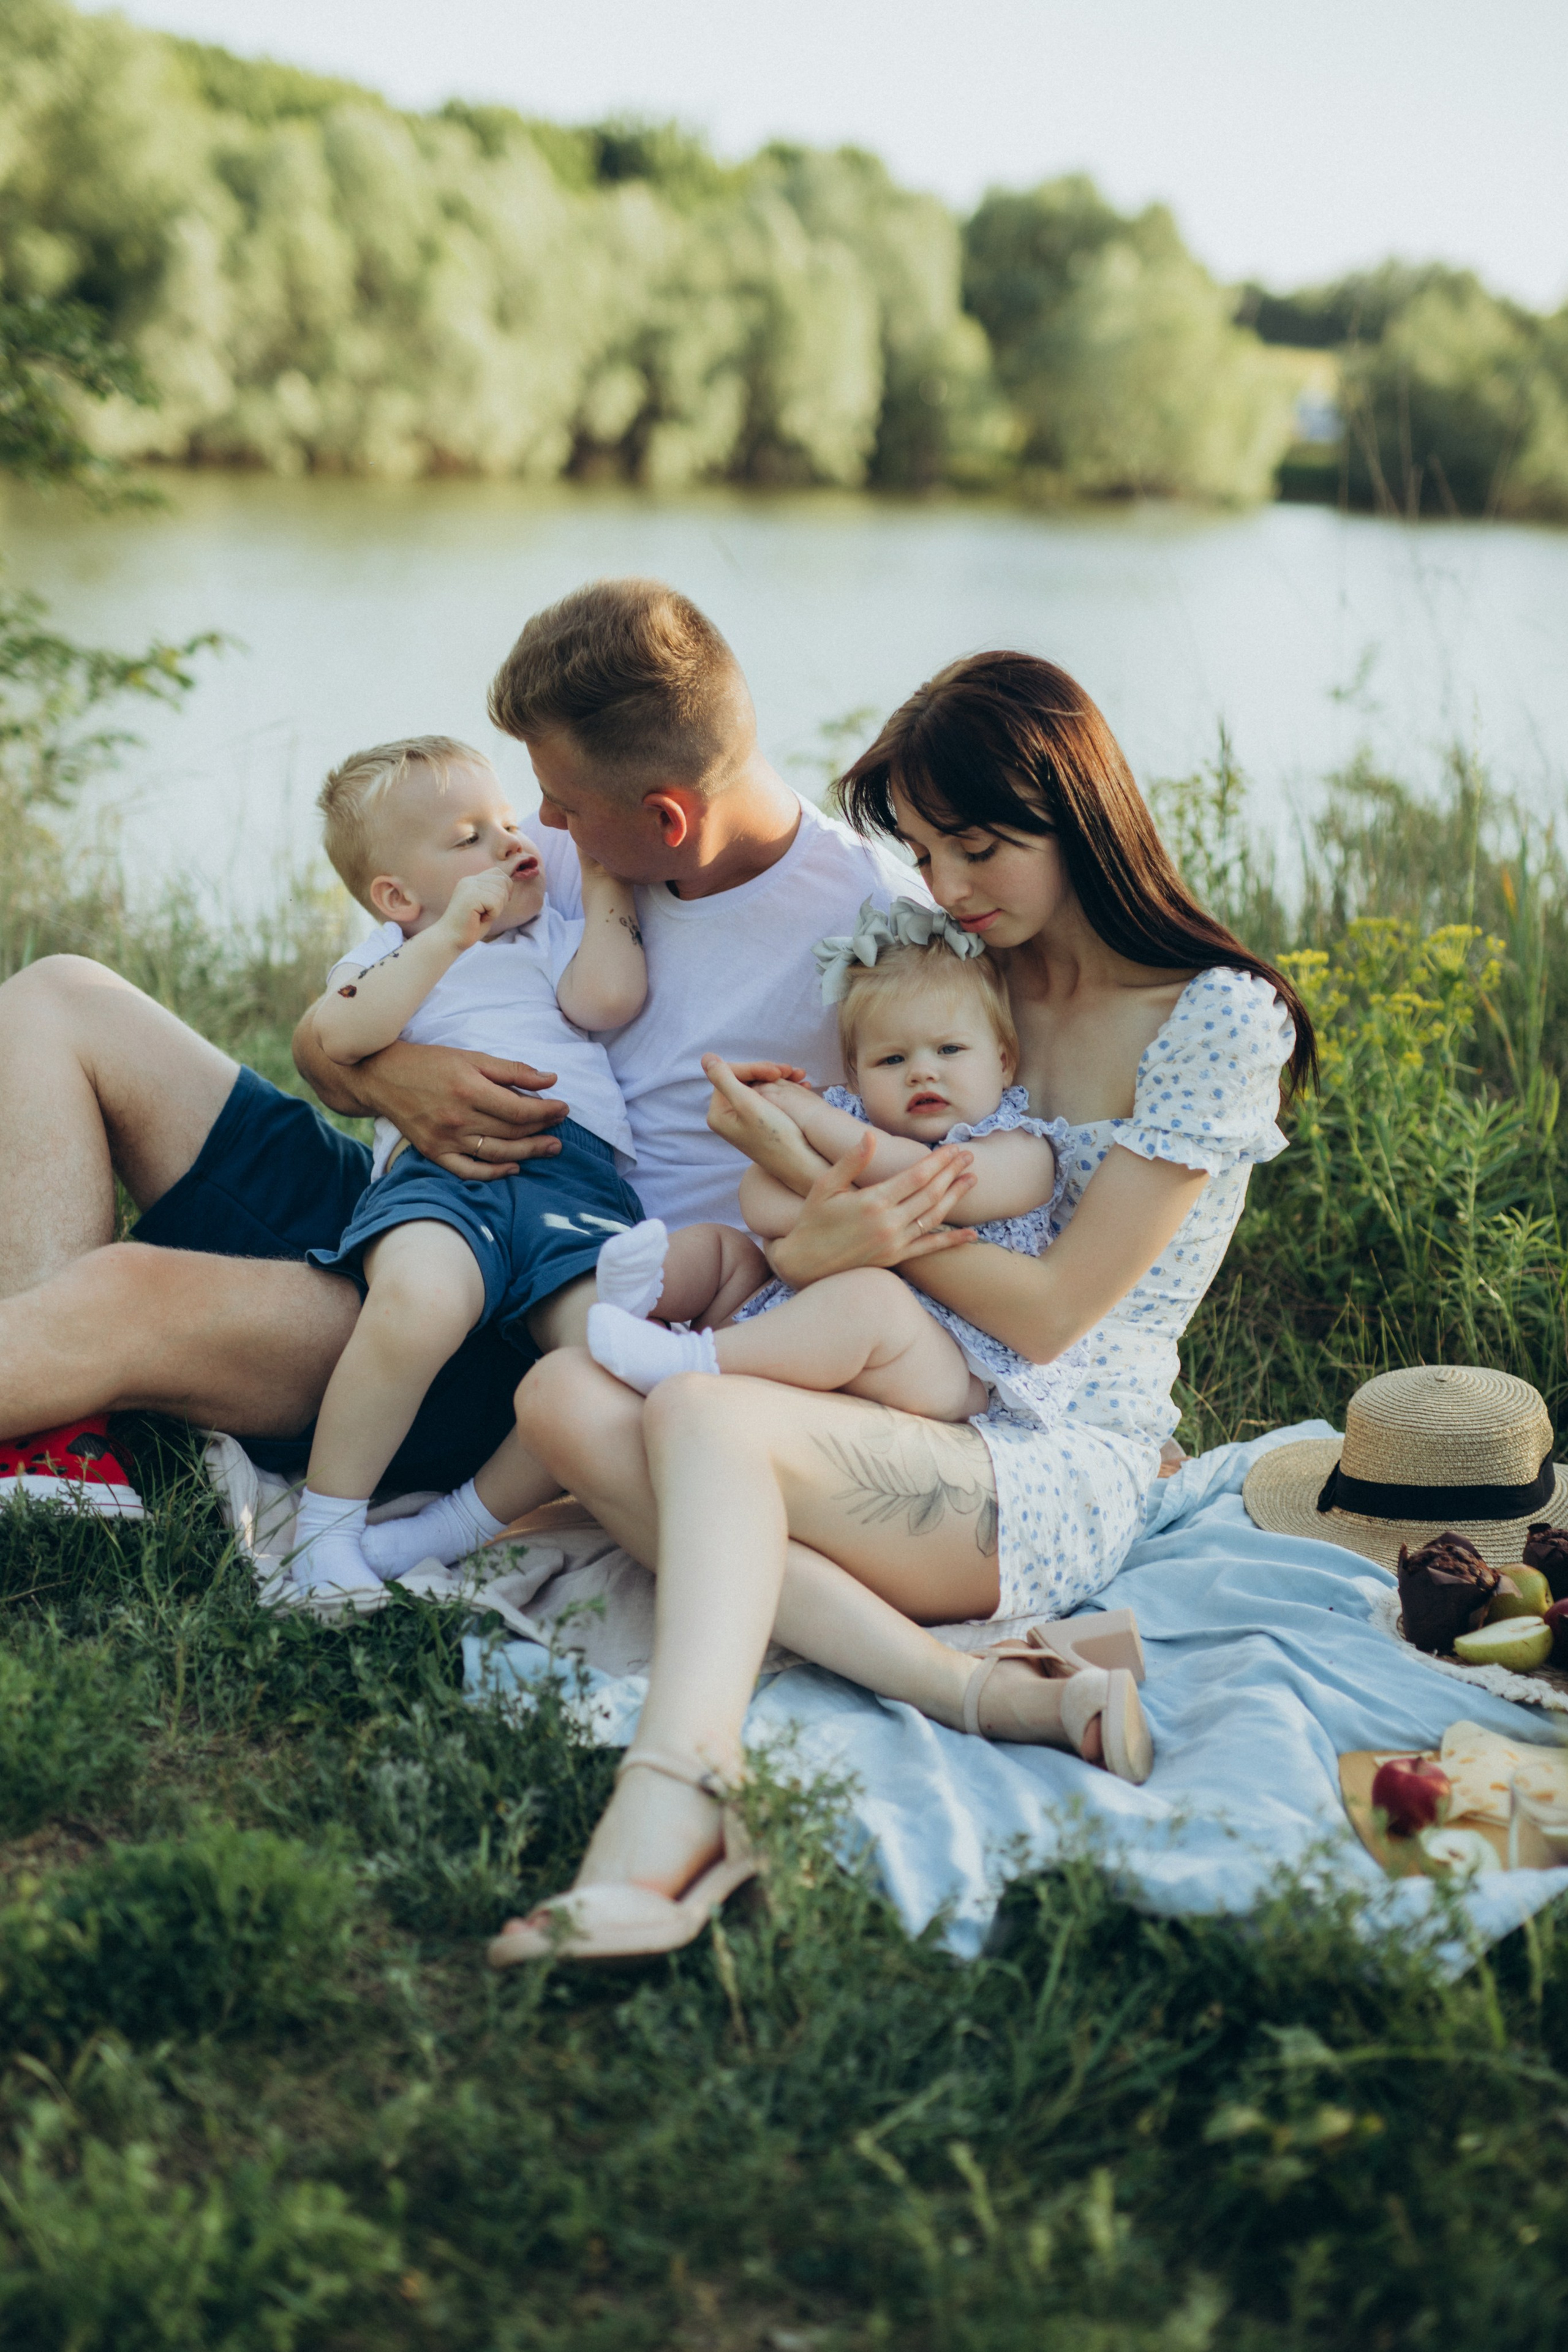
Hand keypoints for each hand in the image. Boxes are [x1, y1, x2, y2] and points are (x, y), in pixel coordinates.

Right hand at [354, 1041, 566, 1178]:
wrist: (382, 1077)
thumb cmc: (429, 1063)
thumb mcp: (471, 1057)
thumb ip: (512, 1071)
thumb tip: (551, 1080)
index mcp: (469, 1089)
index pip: (519, 1109)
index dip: (546, 1111)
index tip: (563, 1108)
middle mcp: (458, 1118)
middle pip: (511, 1132)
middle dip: (541, 1130)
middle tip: (561, 1129)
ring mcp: (445, 1139)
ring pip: (496, 1153)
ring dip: (528, 1152)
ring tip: (550, 1149)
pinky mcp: (434, 1152)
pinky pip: (468, 1171)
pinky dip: (493, 1173)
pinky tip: (513, 1167)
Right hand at [438, 863, 517, 947]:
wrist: (450, 939)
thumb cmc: (470, 927)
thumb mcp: (486, 906)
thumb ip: (495, 893)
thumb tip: (509, 884)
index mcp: (472, 881)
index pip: (498, 872)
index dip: (505, 887)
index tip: (498, 904)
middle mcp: (469, 880)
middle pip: (501, 881)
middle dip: (502, 900)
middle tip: (487, 913)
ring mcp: (469, 886)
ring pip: (500, 892)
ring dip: (496, 909)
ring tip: (481, 916)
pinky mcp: (470, 896)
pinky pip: (495, 902)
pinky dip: (493, 914)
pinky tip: (479, 919)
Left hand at [703, 1054, 821, 1189]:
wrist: (800, 1164)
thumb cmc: (775, 1136)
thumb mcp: (747, 1104)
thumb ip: (724, 1078)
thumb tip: (706, 1057)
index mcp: (718, 1113)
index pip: (730, 1075)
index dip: (754, 1068)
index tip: (777, 1071)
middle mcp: (727, 1116)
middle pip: (744, 1079)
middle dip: (768, 1072)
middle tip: (790, 1070)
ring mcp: (743, 1120)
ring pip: (758, 1085)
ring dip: (779, 1078)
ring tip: (800, 1076)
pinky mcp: (759, 1122)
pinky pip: (767, 1096)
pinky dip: (783, 1088)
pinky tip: (801, 1085)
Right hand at [767, 1130, 977, 1288]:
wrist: (805, 1263)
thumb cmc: (813, 1220)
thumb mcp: (826, 1186)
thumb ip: (851, 1161)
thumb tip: (871, 1136)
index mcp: (873, 1201)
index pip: (916, 1176)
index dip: (938, 1161)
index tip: (953, 1148)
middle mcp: (889, 1223)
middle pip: (931, 1193)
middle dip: (952, 1173)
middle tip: (969, 1156)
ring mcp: (895, 1243)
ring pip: (934, 1217)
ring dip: (956, 1197)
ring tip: (972, 1180)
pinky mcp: (896, 1258)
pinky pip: (930, 1248)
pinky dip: (953, 1241)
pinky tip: (972, 1235)